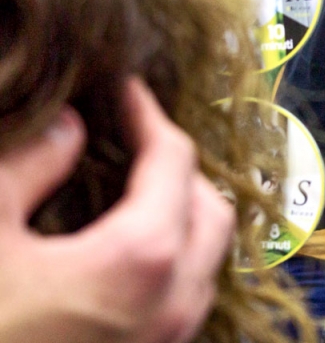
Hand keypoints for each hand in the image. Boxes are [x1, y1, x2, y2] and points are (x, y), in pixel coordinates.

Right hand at [0, 78, 234, 342]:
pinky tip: (130, 243)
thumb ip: (31, 166)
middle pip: (211, 205)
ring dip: (185, 209)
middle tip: (133, 136)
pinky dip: (177, 252)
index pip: (173, 160)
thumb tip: (70, 129)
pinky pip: (190, 291)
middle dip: (179, 163)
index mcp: (141, 258)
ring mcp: (170, 339)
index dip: (148, 114)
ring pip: (210, 253)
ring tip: (136, 184)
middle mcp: (174, 301)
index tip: (125, 89)